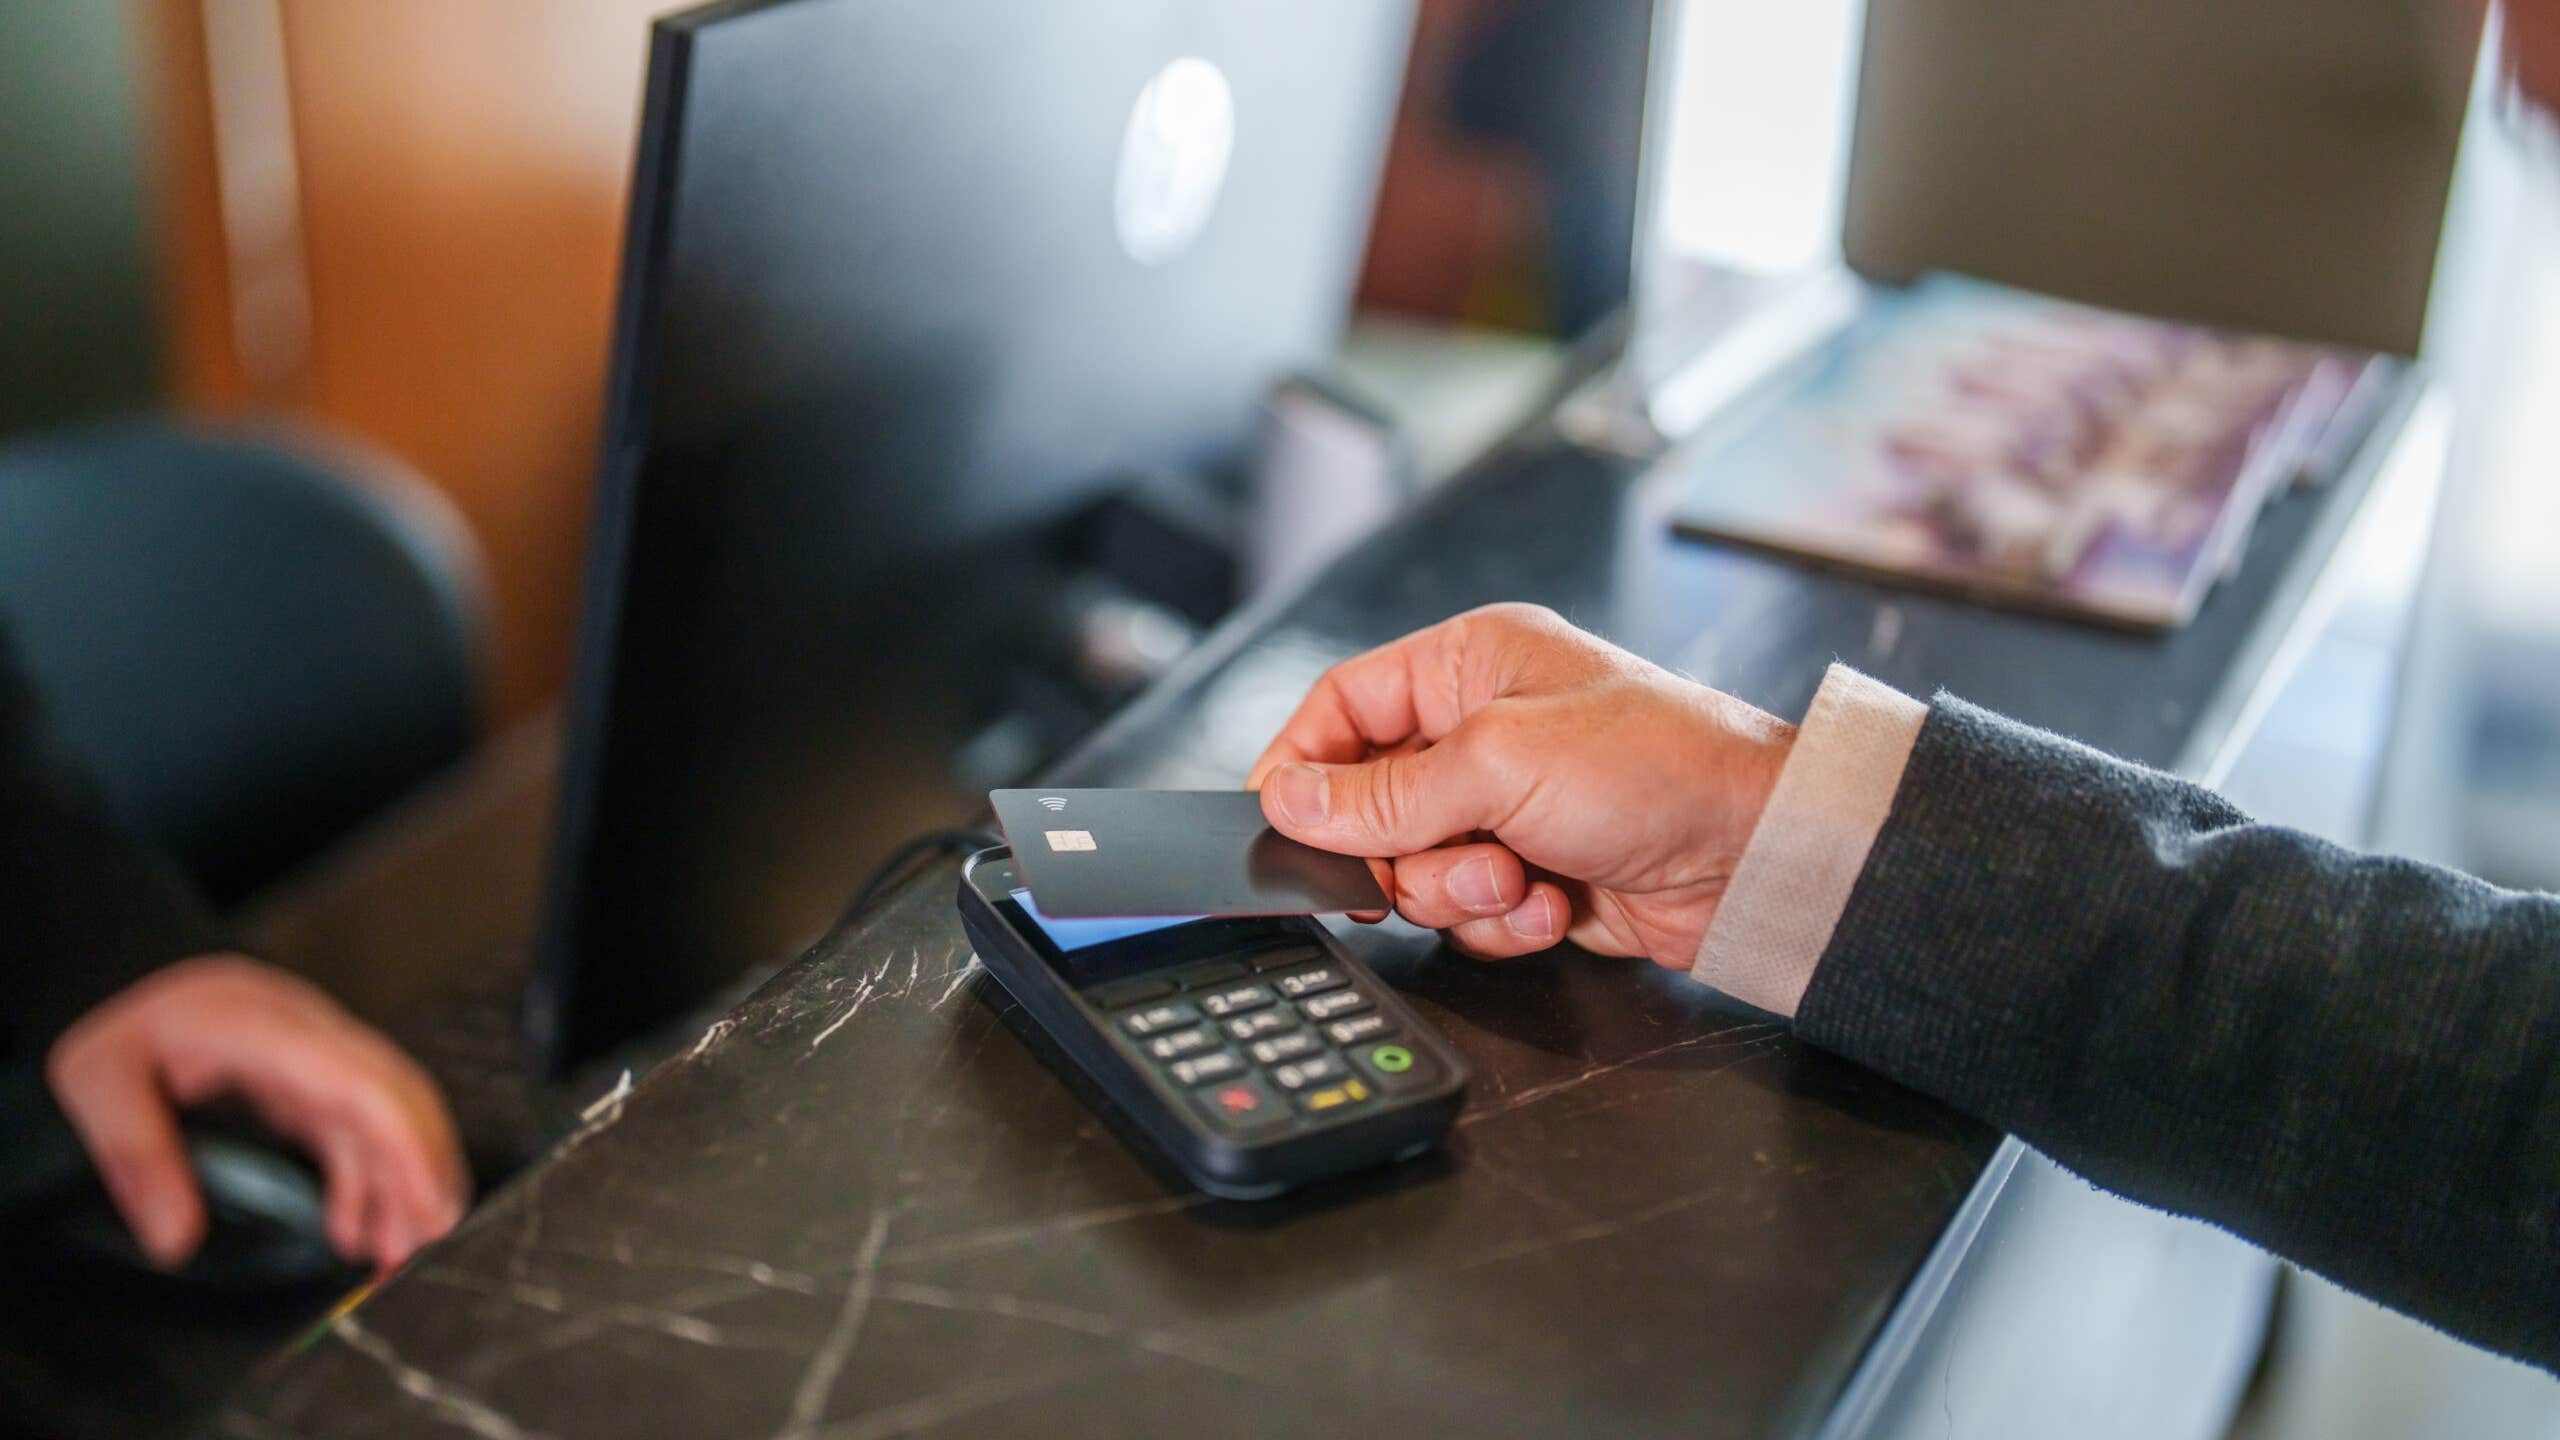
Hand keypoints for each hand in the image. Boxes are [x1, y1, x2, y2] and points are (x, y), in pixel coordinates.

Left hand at [46, 955, 468, 1273]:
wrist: (131, 988)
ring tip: (396, 1256)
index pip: (365, 1086)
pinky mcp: (313, 1085)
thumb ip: (137, 1157)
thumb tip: (175, 1238)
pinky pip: (361, 1133)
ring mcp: (318, 1062)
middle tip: (425, 1248)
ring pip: (388, 1123)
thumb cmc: (124, 1028)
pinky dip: (372, 1183)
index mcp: (268, 1030)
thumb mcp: (97, 1080)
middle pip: (398, 1102)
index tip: (430, 1205)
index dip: (407, 1147)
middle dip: (424, 1177)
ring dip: (402, 1187)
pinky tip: (358, 1230)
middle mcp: (310, 1041)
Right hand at [1248, 604, 1794, 966]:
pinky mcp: (1538, 872)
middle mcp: (1484, 729)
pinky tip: (1557, 906)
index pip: (1344, 705)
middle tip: (1451, 858)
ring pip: (1417, 869)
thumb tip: (1291, 802)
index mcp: (1471, 664)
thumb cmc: (1659, 767)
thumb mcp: (1500, 764)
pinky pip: (1470, 913)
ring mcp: (1511, 807)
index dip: (1304, 765)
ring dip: (1461, 891)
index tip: (1281, 822)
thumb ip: (1385, 793)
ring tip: (1522, 880)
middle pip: (1371, 804)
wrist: (1761, 854)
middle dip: (1403, 849)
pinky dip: (1505, 922)